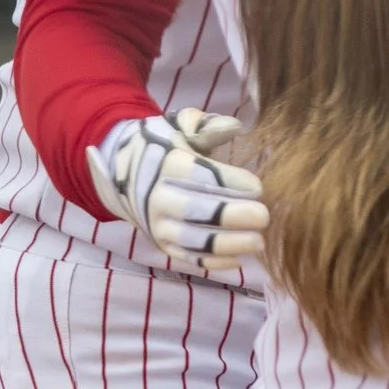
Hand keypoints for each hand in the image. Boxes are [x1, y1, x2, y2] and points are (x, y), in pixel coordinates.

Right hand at [88, 109, 270, 274]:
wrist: (124, 172)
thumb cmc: (166, 146)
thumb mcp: (182, 126)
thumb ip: (207, 125)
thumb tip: (235, 126)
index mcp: (166, 165)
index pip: (199, 175)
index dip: (230, 182)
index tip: (258, 187)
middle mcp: (158, 198)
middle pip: (195, 211)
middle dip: (232, 216)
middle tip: (264, 216)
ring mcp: (158, 225)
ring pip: (192, 240)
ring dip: (227, 244)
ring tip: (259, 242)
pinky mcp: (162, 245)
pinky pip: (187, 258)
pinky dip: (212, 263)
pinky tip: (239, 259)